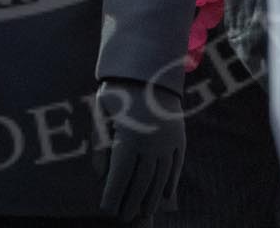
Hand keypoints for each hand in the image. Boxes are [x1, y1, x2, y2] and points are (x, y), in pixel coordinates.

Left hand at [96, 78, 184, 221]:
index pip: (120, 175)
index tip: (107, 208)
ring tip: (143, 212)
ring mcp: (168, 142)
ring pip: (160, 177)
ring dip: (151, 198)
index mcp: (129, 137)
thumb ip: (99, 144)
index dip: (114, 195)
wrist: (150, 67)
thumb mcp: (101, 112)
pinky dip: (171, 182)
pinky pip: (177, 165)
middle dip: (131, 201)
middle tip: (124, 216)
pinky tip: (164, 196)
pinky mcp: (180, 137)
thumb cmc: (118, 90)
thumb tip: (101, 175)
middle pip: (141, 181)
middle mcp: (151, 143)